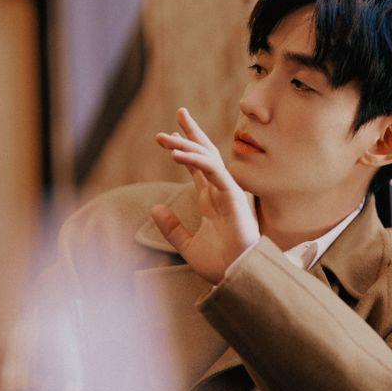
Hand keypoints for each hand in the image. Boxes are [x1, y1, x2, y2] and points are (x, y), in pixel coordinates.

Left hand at [150, 108, 259, 283]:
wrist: (236, 278)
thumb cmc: (219, 264)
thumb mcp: (187, 245)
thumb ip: (172, 227)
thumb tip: (155, 207)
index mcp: (210, 200)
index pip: (197, 167)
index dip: (185, 149)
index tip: (171, 134)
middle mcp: (219, 192)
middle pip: (205, 154)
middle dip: (193, 132)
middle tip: (180, 111)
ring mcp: (227, 192)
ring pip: (208, 159)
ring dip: (186, 144)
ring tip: (163, 136)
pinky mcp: (233, 197)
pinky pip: (213, 172)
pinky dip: (195, 161)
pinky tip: (175, 154)